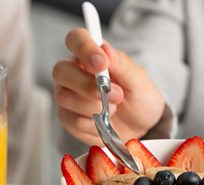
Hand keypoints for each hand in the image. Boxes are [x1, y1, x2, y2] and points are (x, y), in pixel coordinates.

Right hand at [52, 28, 164, 145]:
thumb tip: (106, 49)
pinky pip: (71, 120)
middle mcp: (74, 73)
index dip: (84, 48)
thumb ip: (122, 64)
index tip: (102, 62)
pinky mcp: (68, 118)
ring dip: (93, 107)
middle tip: (116, 95)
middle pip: (61, 70)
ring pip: (65, 97)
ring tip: (114, 110)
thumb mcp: (139, 80)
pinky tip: (105, 123)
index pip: (76, 39)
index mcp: (91, 56)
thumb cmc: (139, 97)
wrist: (142, 126)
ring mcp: (68, 95)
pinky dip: (93, 124)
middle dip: (88, 85)